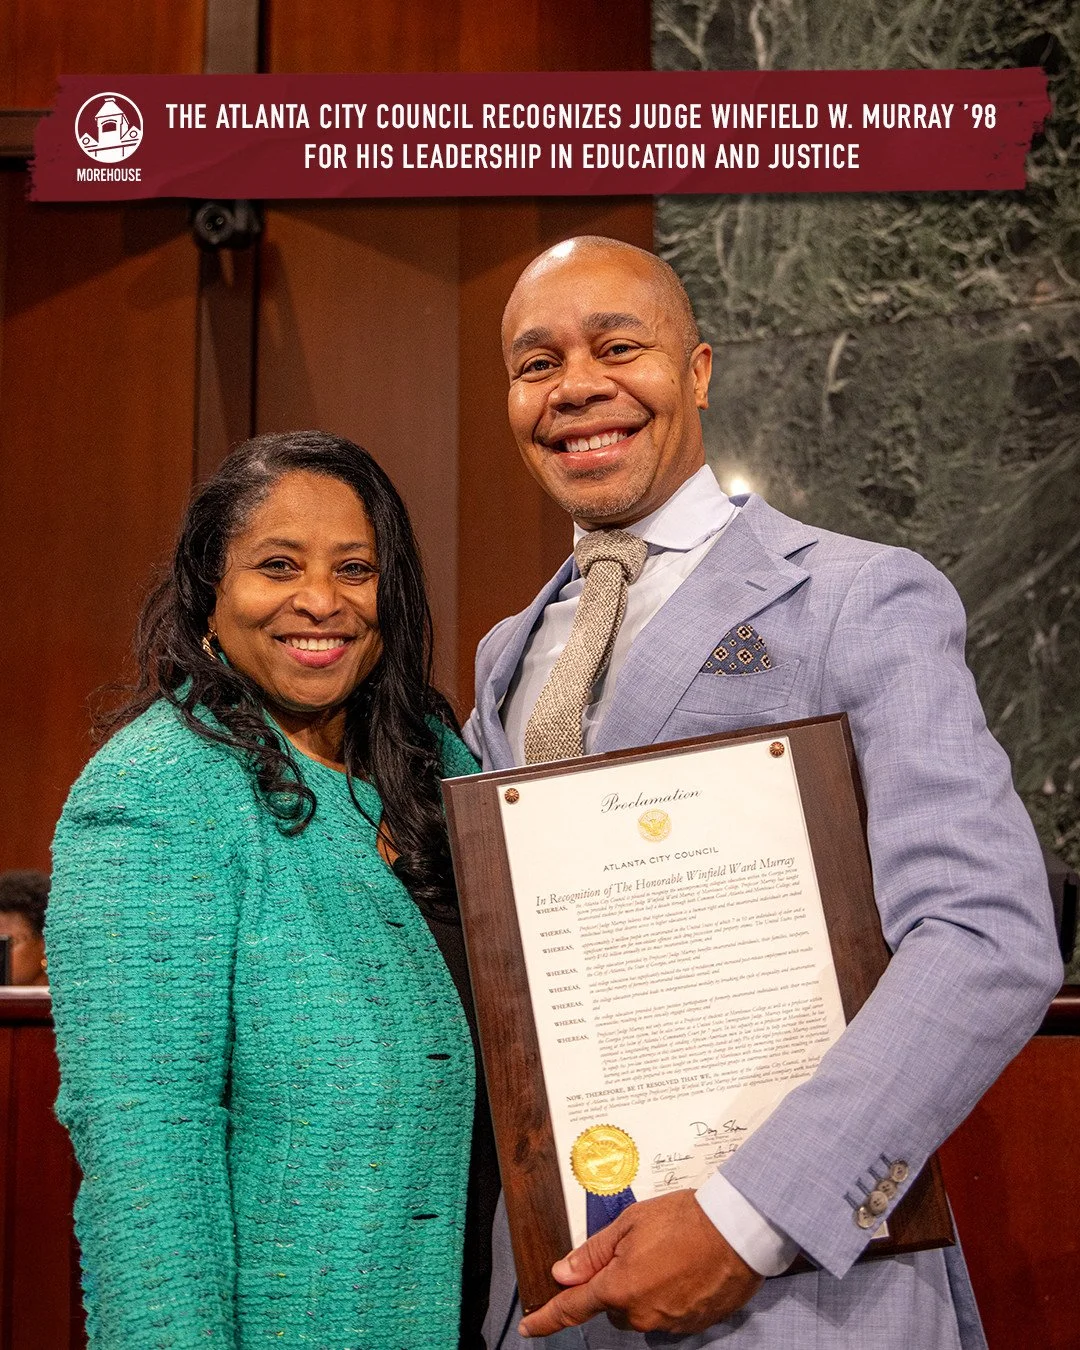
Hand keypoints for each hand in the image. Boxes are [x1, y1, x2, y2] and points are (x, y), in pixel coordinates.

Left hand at [519, 1190, 764, 1337]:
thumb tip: (562, 1273)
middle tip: (636, 1250)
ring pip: (641, 1311)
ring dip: (644, 1289)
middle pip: (612, 1307)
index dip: (547, 1319)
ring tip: (667, 1255)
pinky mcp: (693, 1325)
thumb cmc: (685, 1220)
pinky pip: (667, 1314)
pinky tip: (683, 1270)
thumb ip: (593, 1253)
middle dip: (615, 1284)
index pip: (573, 1309)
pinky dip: (668, 1295)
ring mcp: (669, 1323)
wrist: (737, 1229)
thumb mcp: (629, 1224)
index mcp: (620, 1288)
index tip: (530, 1327)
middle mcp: (642, 1313)